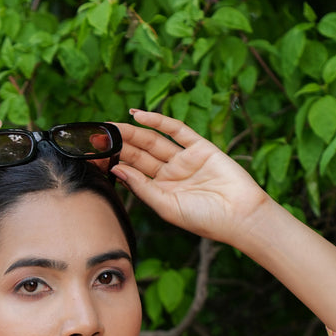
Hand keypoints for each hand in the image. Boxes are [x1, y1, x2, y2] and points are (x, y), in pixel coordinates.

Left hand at [113, 109, 270, 248]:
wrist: (239, 214)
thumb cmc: (204, 219)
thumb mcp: (166, 206)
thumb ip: (142, 188)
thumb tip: (117, 170)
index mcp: (160, 191)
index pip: (133, 172)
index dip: (115, 162)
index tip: (95, 155)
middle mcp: (170, 174)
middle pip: (140, 154)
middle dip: (120, 144)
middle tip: (99, 136)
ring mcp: (184, 159)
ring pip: (154, 141)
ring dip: (134, 132)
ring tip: (113, 126)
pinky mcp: (200, 147)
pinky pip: (176, 130)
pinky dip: (158, 121)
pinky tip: (139, 116)